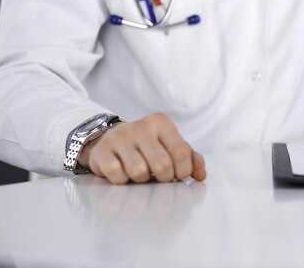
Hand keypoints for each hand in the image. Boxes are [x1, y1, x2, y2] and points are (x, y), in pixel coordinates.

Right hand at [78, 113, 206, 184]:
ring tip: (140, 173)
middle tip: (159, 177)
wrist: (110, 140)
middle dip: (163, 179)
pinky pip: (118, 176)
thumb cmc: (147, 146)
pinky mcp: (102, 151)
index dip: (183, 171)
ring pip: (139, 172)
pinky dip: (122, 181)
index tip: (178, 175)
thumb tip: (201, 176)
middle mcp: (140, 126)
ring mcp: (119, 138)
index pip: (181, 153)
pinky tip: (123, 174)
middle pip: (162, 165)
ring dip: (142, 180)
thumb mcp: (170, 146)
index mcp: (161, 123)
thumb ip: (191, 159)